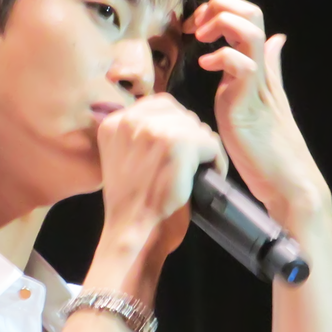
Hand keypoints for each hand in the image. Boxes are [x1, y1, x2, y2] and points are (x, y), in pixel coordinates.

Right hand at [97, 93, 227, 256]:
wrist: (130, 225)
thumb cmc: (129, 198)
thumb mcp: (120, 155)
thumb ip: (136, 133)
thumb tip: (171, 118)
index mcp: (114, 121)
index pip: (159, 105)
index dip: (174, 125)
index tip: (178, 149)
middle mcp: (132, 120)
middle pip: (180, 113)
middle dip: (190, 136)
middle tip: (191, 162)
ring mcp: (156, 130)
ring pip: (197, 128)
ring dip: (203, 148)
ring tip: (199, 169)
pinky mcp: (179, 144)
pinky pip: (211, 144)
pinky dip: (216, 161)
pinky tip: (209, 176)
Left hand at [185, 0, 328, 217]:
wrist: (289, 184)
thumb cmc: (269, 150)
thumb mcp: (262, 102)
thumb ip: (267, 69)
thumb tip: (278, 40)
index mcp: (260, 69)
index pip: (250, 17)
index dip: (221, 10)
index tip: (196, 27)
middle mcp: (261, 71)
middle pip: (252, 13)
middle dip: (219, 7)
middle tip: (196, 26)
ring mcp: (257, 85)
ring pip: (249, 30)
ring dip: (221, 23)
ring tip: (200, 38)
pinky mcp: (248, 104)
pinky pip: (242, 65)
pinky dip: (221, 57)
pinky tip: (205, 67)